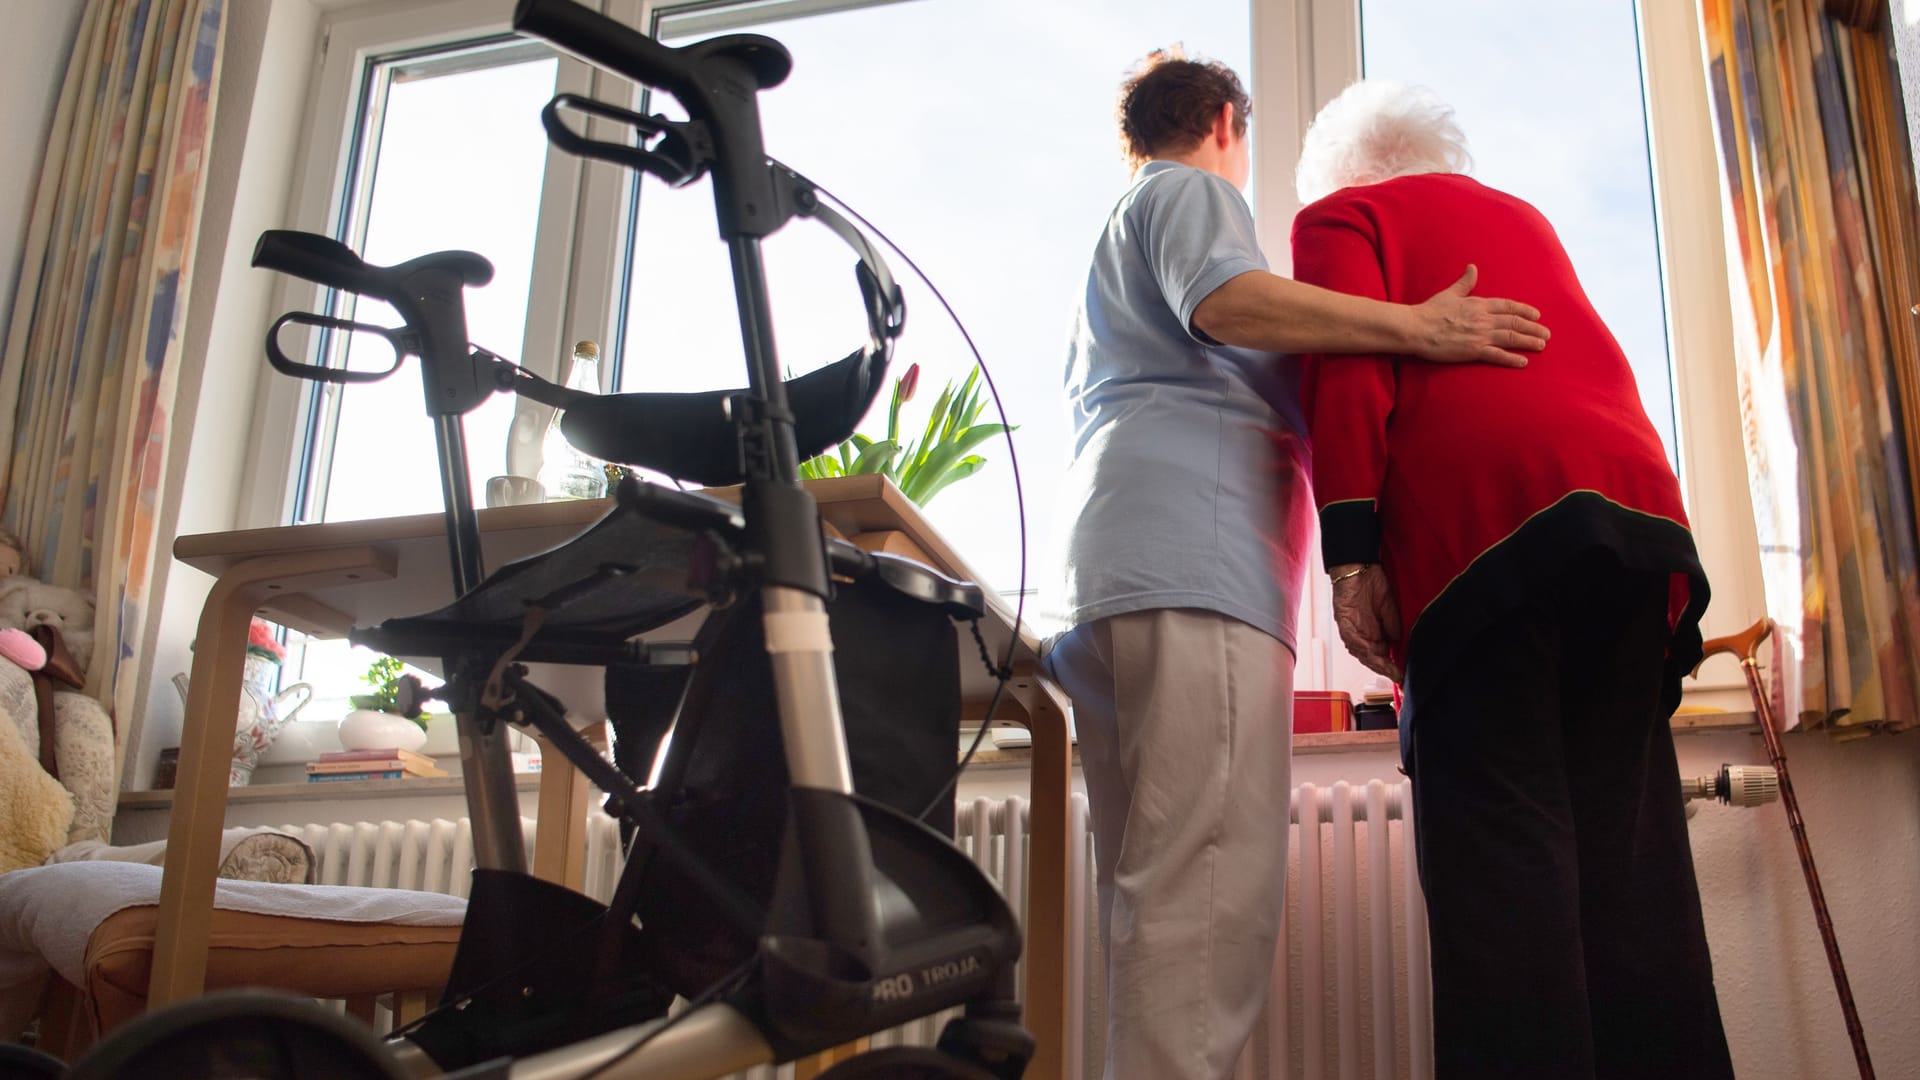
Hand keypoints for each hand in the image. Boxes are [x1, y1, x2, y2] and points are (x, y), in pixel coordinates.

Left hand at [1330, 563, 1402, 681]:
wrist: (1359, 566)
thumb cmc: (1373, 585)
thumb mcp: (1390, 608)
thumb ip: (1393, 626)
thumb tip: (1398, 643)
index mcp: (1373, 633)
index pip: (1381, 656)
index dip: (1390, 666)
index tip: (1402, 675)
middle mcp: (1361, 635)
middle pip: (1371, 658)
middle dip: (1384, 668)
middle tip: (1397, 676)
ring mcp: (1351, 629)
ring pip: (1361, 652)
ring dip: (1374, 661)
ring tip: (1387, 668)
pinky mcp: (1343, 621)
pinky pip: (1350, 637)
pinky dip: (1360, 645)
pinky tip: (1370, 651)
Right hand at [1407, 265, 1548, 367]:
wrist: (1416, 328)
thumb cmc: (1430, 311)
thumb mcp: (1449, 293)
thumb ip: (1464, 282)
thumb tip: (1472, 267)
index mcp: (1479, 304)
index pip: (1508, 306)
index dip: (1524, 310)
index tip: (1536, 315)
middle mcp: (1483, 319)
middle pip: (1514, 322)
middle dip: (1533, 327)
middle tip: (1546, 333)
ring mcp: (1480, 335)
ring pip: (1511, 337)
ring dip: (1528, 341)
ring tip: (1541, 345)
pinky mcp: (1473, 351)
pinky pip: (1497, 355)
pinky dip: (1511, 358)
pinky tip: (1523, 362)